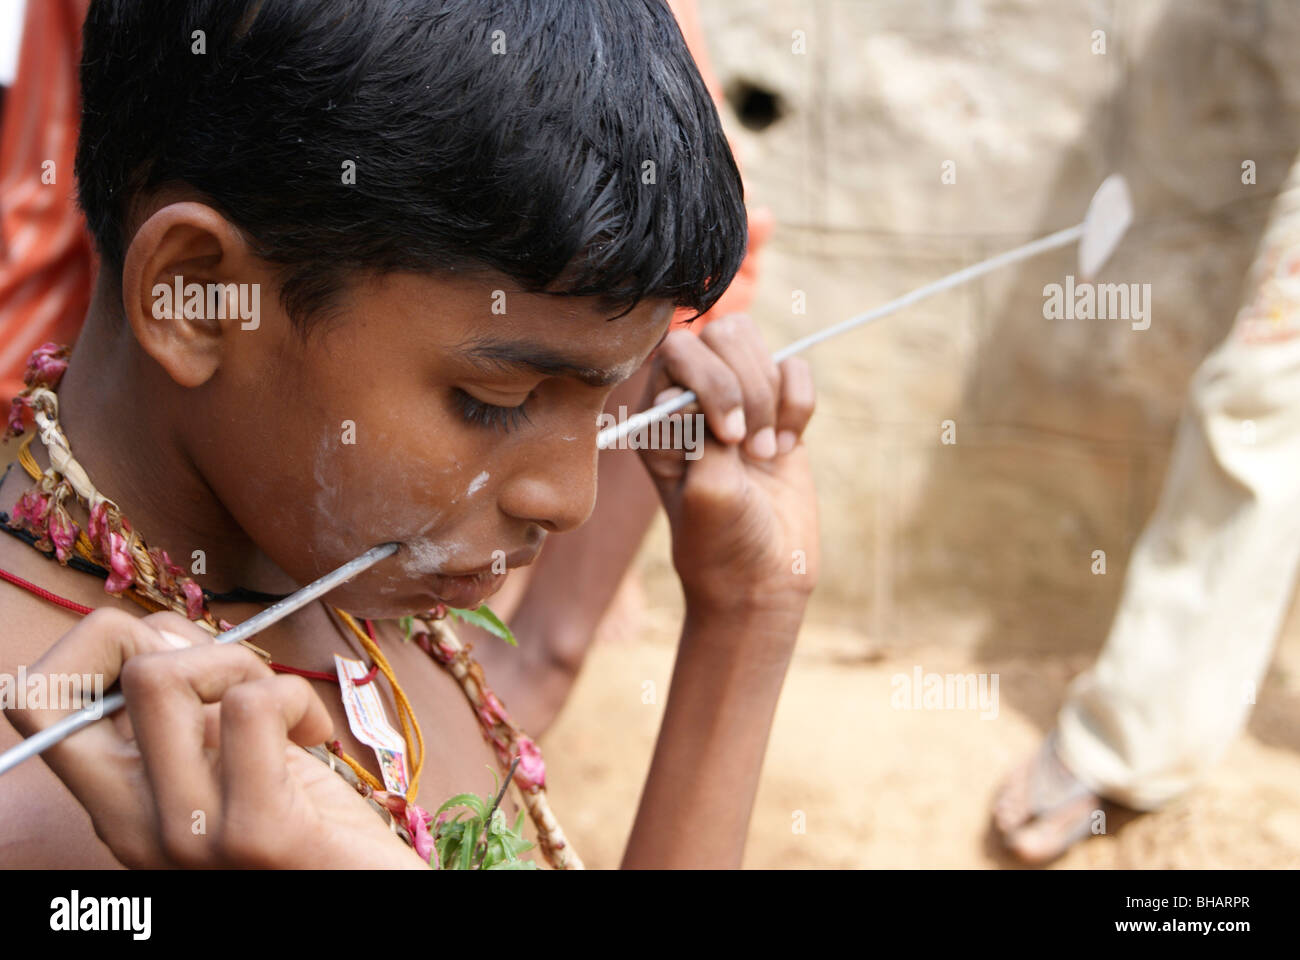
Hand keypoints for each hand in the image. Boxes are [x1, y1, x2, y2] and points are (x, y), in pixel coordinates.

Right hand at [3, 608, 426, 868]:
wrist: (364, 900)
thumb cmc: (310, 825)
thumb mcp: (228, 761)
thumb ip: (190, 709)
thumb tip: (163, 633)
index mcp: (117, 803)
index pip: (34, 702)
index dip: (96, 650)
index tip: (179, 658)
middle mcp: (131, 826)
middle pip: (63, 685)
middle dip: (149, 641)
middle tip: (230, 675)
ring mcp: (188, 836)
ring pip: (157, 678)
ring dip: (238, 664)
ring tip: (282, 709)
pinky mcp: (259, 834)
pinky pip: (253, 705)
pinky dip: (296, 695)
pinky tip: (317, 735)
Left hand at [637, 315, 818, 617]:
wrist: (762, 577)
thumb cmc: (721, 542)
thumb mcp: (706, 493)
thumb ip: (703, 434)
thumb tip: (690, 388)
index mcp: (657, 415)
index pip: (679, 351)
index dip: (712, 382)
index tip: (729, 439)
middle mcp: (692, 400)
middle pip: (723, 334)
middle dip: (748, 386)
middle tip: (751, 448)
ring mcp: (737, 401)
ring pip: (759, 346)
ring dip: (772, 398)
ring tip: (766, 454)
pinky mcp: (777, 410)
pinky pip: (795, 371)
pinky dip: (799, 405)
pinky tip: (786, 446)